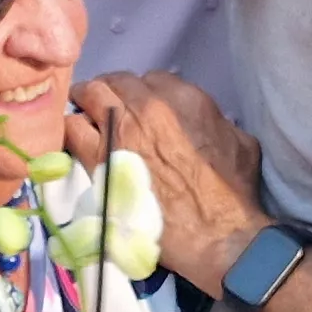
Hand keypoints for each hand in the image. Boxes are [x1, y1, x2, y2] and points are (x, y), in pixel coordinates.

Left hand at [68, 72, 268, 285]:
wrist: (216, 233)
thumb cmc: (233, 192)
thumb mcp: (239, 141)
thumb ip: (215, 119)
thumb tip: (204, 118)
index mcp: (183, 98)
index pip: (150, 78)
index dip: (142, 92)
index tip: (139, 106)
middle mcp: (147, 106)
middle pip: (115, 81)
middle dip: (110, 90)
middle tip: (105, 105)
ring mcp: (119, 130)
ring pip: (89, 94)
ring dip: (86, 102)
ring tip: (85, 114)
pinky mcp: (98, 159)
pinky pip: (72, 129)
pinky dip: (71, 129)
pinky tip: (76, 138)